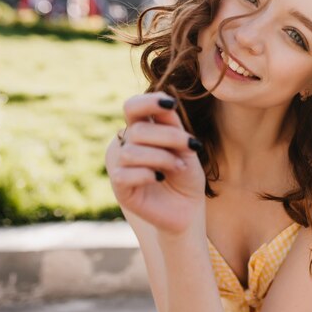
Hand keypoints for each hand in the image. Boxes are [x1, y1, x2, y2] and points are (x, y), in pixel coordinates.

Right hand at [105, 92, 205, 234]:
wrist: (187, 209)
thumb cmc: (185, 176)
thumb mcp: (185, 147)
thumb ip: (173, 126)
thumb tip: (166, 101)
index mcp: (139, 130)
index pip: (132, 107)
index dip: (148, 102)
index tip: (172, 103)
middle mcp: (124, 144)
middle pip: (137, 129)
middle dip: (170, 136)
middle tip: (192, 146)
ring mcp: (118, 166)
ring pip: (132, 152)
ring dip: (163, 158)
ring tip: (179, 167)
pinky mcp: (119, 187)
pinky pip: (126, 174)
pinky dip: (148, 174)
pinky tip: (160, 179)